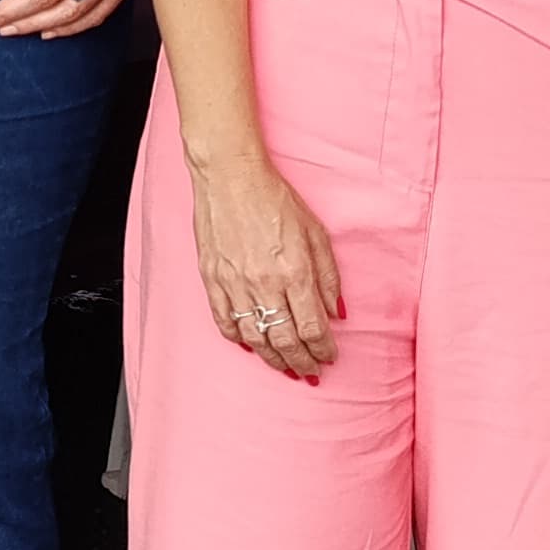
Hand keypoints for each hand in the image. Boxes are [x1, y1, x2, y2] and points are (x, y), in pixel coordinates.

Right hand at [188, 152, 340, 377]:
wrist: (230, 176)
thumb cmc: (276, 199)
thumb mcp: (316, 233)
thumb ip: (328, 277)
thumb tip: (336, 314)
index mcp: (295, 272)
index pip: (313, 328)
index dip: (323, 350)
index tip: (329, 358)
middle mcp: (265, 284)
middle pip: (286, 341)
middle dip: (302, 363)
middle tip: (310, 374)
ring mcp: (235, 284)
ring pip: (255, 338)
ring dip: (273, 359)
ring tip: (285, 367)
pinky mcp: (212, 279)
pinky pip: (224, 321)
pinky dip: (239, 339)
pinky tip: (251, 346)